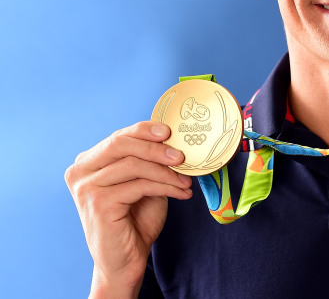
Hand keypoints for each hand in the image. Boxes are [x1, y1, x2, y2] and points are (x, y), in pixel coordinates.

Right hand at [64, 122, 192, 296]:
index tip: (169, 131)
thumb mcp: (143, 182)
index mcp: (87, 162)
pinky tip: (181, 193)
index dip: (145, 130)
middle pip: (121, 144)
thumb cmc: (135, 219)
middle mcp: (80, 172)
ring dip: (166, 172)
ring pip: (133, 165)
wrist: (126, 260)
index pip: (119, 136)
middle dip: (156, 148)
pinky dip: (165, 186)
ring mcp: (86, 188)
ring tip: (186, 181)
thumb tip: (174, 139)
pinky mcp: (98, 203)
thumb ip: (149, 161)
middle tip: (182, 156)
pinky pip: (139, 185)